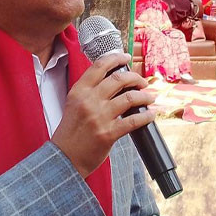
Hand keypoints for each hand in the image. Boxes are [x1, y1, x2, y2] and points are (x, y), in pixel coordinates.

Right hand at [51, 53, 156, 178]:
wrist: (64, 158)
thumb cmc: (71, 132)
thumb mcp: (74, 104)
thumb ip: (90, 91)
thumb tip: (114, 79)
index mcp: (79, 91)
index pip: (99, 66)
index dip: (116, 58)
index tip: (127, 57)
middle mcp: (89, 101)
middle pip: (119, 79)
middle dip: (136, 78)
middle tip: (142, 82)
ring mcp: (99, 117)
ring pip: (130, 98)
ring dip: (145, 96)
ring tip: (150, 98)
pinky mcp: (108, 133)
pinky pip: (134, 120)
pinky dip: (146, 116)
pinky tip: (150, 114)